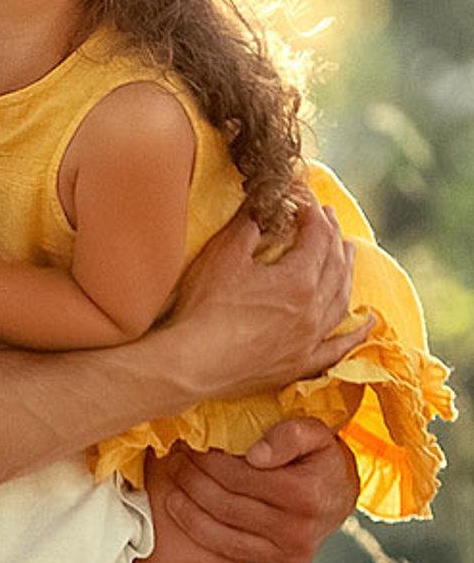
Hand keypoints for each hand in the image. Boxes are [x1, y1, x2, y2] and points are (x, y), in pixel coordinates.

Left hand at [151, 418, 359, 562]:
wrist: (337, 496)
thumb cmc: (316, 460)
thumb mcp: (314, 435)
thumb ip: (288, 436)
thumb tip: (255, 455)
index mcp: (303, 494)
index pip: (236, 477)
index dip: (204, 462)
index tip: (186, 448)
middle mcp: (298, 531)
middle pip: (225, 508)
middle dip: (190, 484)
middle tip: (173, 466)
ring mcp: (292, 558)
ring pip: (225, 543)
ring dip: (189, 520)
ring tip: (170, 499)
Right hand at [162, 205, 366, 400]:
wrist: (193, 363)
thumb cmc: (204, 308)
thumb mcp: (222, 256)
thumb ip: (247, 227)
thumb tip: (260, 206)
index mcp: (298, 278)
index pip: (317, 236)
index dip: (312, 214)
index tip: (303, 198)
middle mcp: (314, 307)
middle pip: (335, 264)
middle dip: (332, 235)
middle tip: (326, 216)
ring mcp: (311, 337)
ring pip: (342, 299)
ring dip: (348, 272)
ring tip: (348, 252)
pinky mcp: (301, 362)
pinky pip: (340, 346)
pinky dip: (357, 333)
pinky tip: (369, 322)